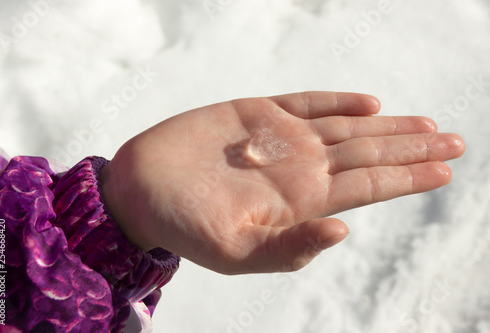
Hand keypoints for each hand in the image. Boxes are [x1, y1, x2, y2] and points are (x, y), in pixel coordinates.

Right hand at [99, 92, 464, 273]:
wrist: (142, 189)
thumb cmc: (183, 227)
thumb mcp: (235, 251)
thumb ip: (290, 246)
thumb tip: (344, 228)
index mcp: (300, 201)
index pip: (367, 187)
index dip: (407, 177)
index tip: (444, 167)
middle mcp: (299, 168)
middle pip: (367, 155)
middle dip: (411, 150)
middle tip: (455, 141)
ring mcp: (281, 139)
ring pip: (347, 127)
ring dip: (387, 127)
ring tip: (426, 126)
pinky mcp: (256, 113)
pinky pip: (307, 103)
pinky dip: (338, 101)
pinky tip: (369, 104)